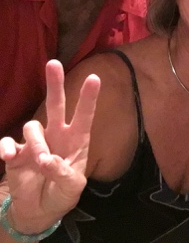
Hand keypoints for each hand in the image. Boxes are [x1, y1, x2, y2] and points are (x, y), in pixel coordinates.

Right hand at [0, 60, 99, 233]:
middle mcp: (57, 135)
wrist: (39, 210)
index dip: (89, 97)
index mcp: (77, 140)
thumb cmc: (63, 194)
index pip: (85, 114)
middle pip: (56, 104)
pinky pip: (8, 142)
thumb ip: (63, 174)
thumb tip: (48, 160)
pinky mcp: (16, 153)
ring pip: (33, 127)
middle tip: (53, 63)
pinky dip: (6, 147)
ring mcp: (35, 142)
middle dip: (55, 84)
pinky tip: (8, 156)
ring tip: (41, 163)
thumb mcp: (72, 188)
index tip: (95, 78)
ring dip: (36, 143)